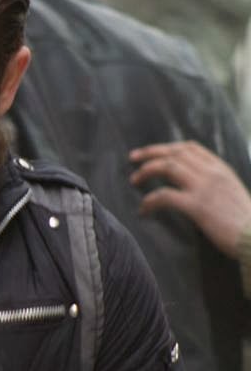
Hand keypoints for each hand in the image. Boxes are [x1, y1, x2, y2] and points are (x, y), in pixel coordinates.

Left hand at [130, 141, 250, 258]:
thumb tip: (191, 185)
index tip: (150, 153)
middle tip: (132, 159)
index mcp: (222, 169)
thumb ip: (214, 185)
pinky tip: (143, 210)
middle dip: (150, 153)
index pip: (190, 148)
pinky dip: (149, 201)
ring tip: (134, 181)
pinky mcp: (198, 206)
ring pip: (168, 167)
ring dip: (146, 171)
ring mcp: (205, 188)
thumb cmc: (245, 223)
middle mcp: (213, 173)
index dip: (166, 148)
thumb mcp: (231, 194)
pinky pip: (164, 196)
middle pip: (175, 153)